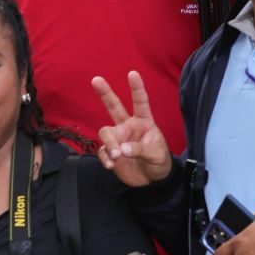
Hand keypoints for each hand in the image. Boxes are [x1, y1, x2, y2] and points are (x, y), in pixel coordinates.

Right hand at [92, 71, 173, 186]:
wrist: (151, 181)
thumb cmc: (159, 163)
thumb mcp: (156, 155)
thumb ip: (140, 150)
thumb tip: (121, 149)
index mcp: (144, 122)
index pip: (140, 103)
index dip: (137, 88)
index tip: (132, 73)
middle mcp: (128, 127)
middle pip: (114, 107)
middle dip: (105, 93)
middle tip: (96, 80)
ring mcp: (118, 139)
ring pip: (105, 133)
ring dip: (110, 144)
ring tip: (117, 157)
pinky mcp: (109, 153)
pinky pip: (101, 151)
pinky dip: (105, 158)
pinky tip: (112, 165)